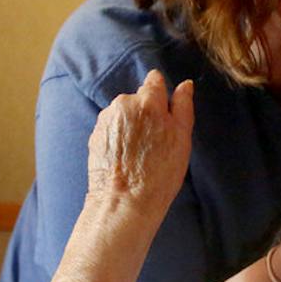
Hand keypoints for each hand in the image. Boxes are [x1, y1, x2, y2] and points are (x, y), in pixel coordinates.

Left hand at [86, 71, 193, 216]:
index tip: (165, 114)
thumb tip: (185, 85)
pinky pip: (112, 127)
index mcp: (147, 101)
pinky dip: (119, 137)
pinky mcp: (94, 134)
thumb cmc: (159, 173)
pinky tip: (125, 157)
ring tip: (139, 152)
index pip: (154, 80)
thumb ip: (183, 106)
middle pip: (138, 99)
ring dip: (131, 125)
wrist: (124, 201)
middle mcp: (123, 103)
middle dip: (146, 112)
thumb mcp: (182, 139)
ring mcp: (106, 119)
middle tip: (155, 141)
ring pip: (124, 113)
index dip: (162, 96)